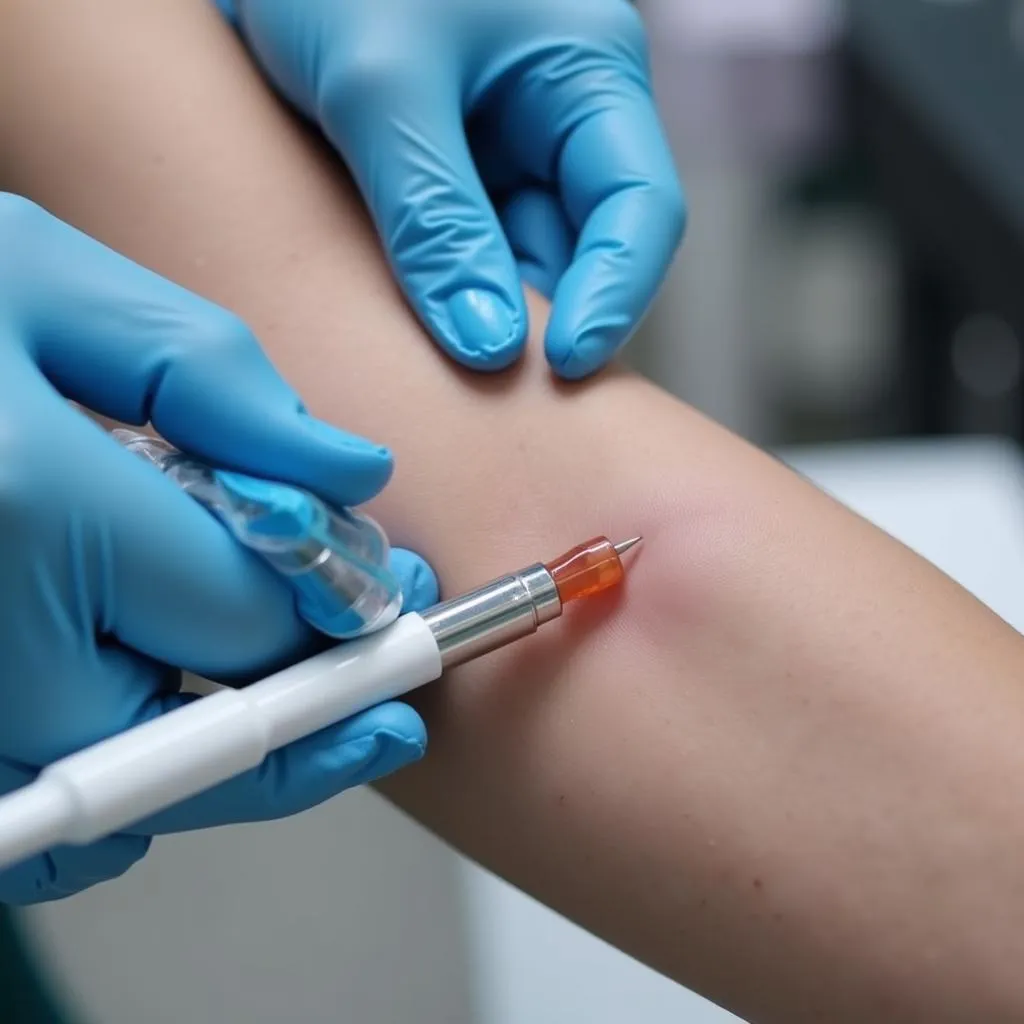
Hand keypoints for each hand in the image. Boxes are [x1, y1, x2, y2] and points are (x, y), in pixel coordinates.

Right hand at [0, 195, 437, 903]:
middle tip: (371, 686)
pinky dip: (105, 793)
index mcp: (25, 506)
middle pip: (194, 732)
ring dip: (217, 761)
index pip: (249, 615)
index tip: (403, 610)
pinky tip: (154, 736)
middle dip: (297, 707)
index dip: (348, 622)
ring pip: (120, 790)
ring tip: (300, 713)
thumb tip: (353, 474)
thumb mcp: (47, 284)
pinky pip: (25, 820)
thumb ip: (213, 378)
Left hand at [217, 0, 685, 378]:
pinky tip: (407, 316)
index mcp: (587, 68)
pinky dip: (445, 284)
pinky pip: (469, 245)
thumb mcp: (381, 90)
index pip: (643, 207)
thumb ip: (437, 220)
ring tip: (433, 352)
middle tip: (485, 380)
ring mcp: (506, 142)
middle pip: (585, 245)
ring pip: (521, 255)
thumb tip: (488, 348)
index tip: (561, 366)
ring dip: (485, 305)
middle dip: (540, 314)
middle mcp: (560, 112)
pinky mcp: (455, 164)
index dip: (615, 296)